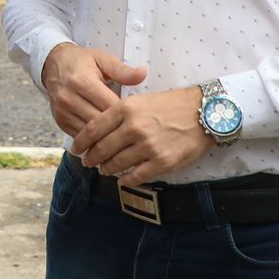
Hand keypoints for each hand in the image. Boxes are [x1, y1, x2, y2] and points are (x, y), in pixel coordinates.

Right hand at [41, 43, 147, 136]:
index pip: (108, 105)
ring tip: (122, 139)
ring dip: (105, 137)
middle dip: (116, 128)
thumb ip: (122, 70)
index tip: (138, 118)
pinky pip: (79, 136)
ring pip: (88, 133)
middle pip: (99, 122)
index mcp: (82, 81)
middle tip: (134, 132)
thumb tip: (143, 73)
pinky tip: (106, 139)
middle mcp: (69, 98)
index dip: (125, 113)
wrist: (53, 63)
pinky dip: (93, 140)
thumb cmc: (82, 61)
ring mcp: (63, 111)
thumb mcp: (103, 59)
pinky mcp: (59, 121)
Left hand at [72, 86, 213, 187]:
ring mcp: (147, 146)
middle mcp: (134, 127)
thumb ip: (120, 114)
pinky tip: (123, 179)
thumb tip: (100, 130)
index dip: (81, 141)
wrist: (203, 112)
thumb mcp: (141, 99)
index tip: (76, 148)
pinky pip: (136, 176)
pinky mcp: (161, 162)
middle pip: (101, 149)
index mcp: (126, 108)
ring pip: (116, 164)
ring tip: (105, 169)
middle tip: (88, 162)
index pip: (93, 128)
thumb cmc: (172, 104)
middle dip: (91, 158)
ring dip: (107, 169)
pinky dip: (126, 180)